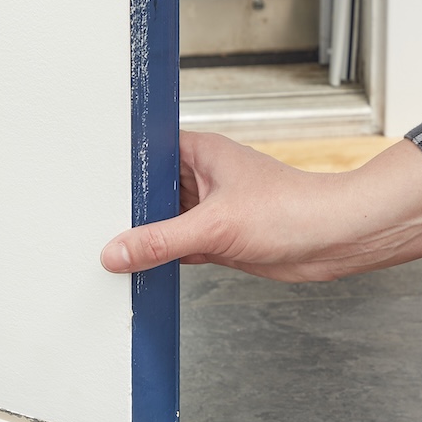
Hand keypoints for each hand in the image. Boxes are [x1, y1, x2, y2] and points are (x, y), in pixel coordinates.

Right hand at [100, 131, 421, 281]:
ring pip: (163, 224)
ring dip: (146, 240)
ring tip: (111, 251)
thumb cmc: (294, 209)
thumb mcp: (214, 227)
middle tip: (91, 228)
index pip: (144, 154)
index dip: (117, 171)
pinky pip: (179, 248)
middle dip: (127, 212)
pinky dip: (164, 259)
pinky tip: (144, 269)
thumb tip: (118, 252)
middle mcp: (202, 178)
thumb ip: (161, 241)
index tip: (86, 188)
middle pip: (149, 193)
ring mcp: (210, 210)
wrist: (334, 241)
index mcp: (199, 151)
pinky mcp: (219, 239)